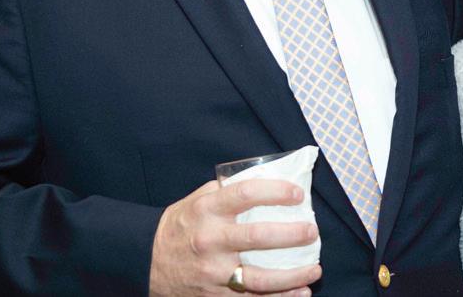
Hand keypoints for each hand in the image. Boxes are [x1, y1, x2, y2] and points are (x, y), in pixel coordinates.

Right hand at [149, 178, 321, 295]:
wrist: (147, 259)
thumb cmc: (183, 224)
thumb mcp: (200, 198)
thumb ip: (230, 190)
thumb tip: (272, 177)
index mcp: (208, 209)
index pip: (246, 194)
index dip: (275, 192)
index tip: (298, 194)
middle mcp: (210, 240)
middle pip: (257, 237)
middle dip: (291, 235)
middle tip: (312, 231)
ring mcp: (212, 272)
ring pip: (258, 278)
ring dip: (292, 276)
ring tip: (315, 269)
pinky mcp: (214, 296)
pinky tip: (300, 293)